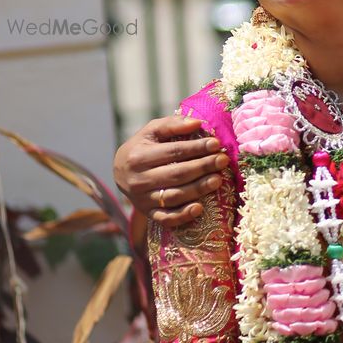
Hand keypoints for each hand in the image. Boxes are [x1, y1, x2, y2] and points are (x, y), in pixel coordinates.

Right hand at [113, 115, 228, 225]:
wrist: (120, 172)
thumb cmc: (142, 147)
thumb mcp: (151, 131)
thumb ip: (172, 124)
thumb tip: (197, 123)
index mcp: (138, 156)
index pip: (173, 152)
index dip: (196, 148)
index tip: (216, 144)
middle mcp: (138, 179)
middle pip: (176, 174)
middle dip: (203, 167)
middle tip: (222, 160)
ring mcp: (142, 199)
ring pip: (174, 196)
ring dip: (198, 189)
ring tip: (217, 180)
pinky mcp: (148, 213)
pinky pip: (166, 218)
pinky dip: (182, 216)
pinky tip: (199, 208)